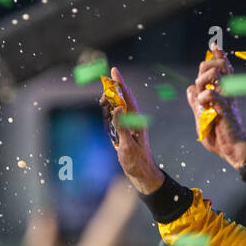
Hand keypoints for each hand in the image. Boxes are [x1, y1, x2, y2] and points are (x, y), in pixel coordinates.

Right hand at [105, 67, 166, 194]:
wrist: (142, 174)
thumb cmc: (136, 162)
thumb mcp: (127, 145)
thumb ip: (121, 126)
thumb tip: (117, 107)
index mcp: (137, 122)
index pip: (127, 98)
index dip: (120, 84)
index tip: (114, 71)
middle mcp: (134, 121)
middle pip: (122, 100)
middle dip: (111, 93)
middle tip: (102, 95)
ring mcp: (129, 126)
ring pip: (117, 108)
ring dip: (109, 104)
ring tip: (103, 104)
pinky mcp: (125, 131)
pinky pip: (116, 118)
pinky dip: (109, 114)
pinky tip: (106, 116)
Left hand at [185, 46, 245, 169]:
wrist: (232, 149)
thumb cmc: (219, 136)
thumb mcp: (202, 118)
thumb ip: (196, 104)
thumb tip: (190, 89)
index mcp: (222, 93)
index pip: (221, 68)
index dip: (217, 56)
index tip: (214, 45)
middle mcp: (226, 92)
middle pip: (214, 66)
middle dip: (204, 69)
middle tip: (202, 85)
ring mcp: (226, 98)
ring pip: (213, 75)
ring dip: (202, 83)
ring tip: (203, 98)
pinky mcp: (224, 107)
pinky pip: (210, 94)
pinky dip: (202, 98)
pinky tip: (204, 106)